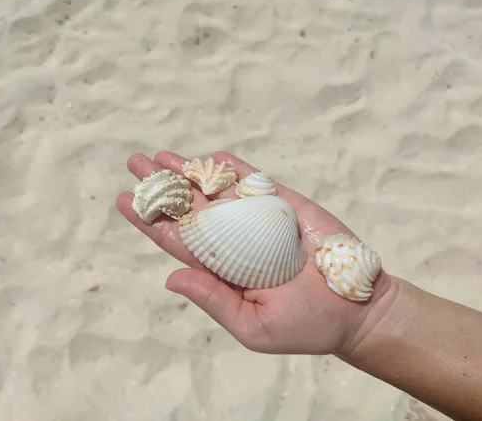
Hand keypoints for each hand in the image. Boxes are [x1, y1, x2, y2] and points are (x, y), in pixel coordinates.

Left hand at [116, 151, 394, 355]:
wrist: (357, 308)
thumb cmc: (305, 325)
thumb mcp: (252, 325)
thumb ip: (212, 298)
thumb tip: (170, 277)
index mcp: (220, 269)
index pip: (178, 240)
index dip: (150, 221)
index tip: (124, 200)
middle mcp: (233, 240)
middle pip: (189, 208)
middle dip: (161, 186)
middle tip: (135, 163)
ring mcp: (257, 219)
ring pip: (215, 190)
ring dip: (188, 170)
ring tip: (161, 155)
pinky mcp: (284, 205)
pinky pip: (255, 182)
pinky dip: (233, 168)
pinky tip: (211, 155)